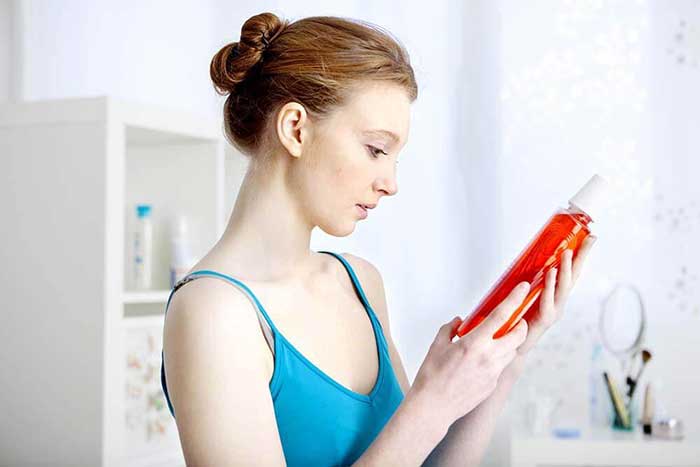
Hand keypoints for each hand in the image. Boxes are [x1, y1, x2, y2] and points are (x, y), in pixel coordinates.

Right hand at [409, 282, 530, 429]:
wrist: (433, 407)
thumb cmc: (431, 377)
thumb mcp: (436, 346)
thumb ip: (449, 329)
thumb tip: (459, 322)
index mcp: (474, 343)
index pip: (501, 315)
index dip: (515, 299)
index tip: (523, 289)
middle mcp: (488, 357)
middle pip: (518, 335)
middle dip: (521, 325)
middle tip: (516, 320)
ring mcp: (493, 373)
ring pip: (512, 352)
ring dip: (510, 342)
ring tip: (496, 340)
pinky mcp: (493, 385)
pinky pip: (501, 366)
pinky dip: (497, 359)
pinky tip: (482, 361)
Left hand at [517, 235, 596, 355]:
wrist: (511, 347)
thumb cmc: (518, 321)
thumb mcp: (525, 296)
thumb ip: (528, 281)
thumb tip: (526, 256)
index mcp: (556, 295)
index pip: (571, 271)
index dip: (580, 255)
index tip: (590, 237)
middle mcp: (559, 302)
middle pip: (574, 277)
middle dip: (581, 257)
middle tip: (588, 240)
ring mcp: (554, 311)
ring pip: (564, 288)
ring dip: (566, 269)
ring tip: (567, 252)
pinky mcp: (544, 320)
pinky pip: (548, 300)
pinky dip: (550, 286)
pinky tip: (551, 272)